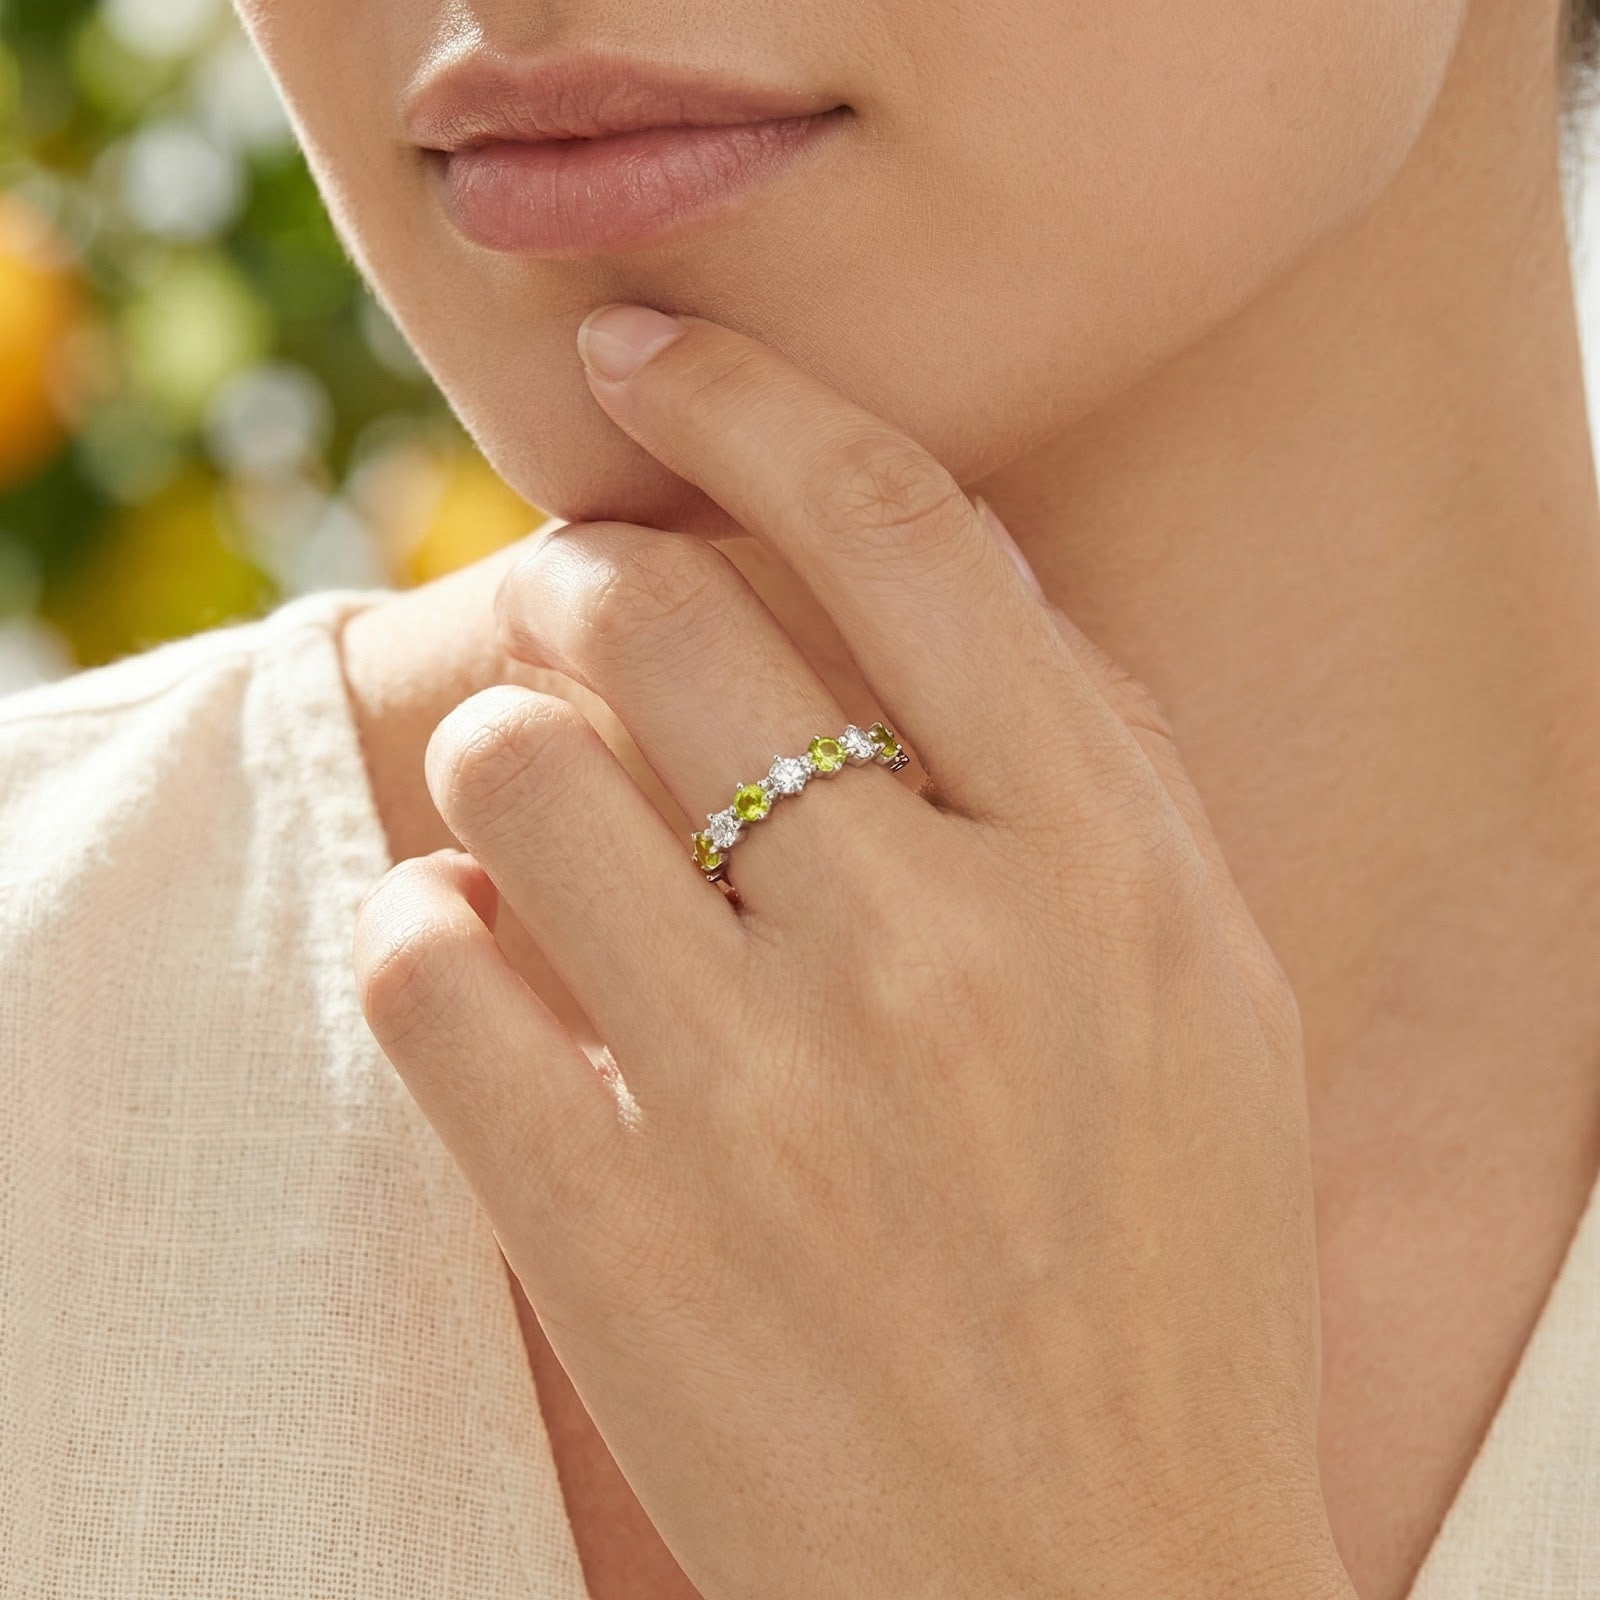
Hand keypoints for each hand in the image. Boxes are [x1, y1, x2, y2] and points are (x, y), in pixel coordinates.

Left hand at [352, 305, 1353, 1599]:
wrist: (1098, 1583)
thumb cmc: (1165, 1272)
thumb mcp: (1210, 994)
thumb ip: (1098, 768)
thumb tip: (943, 571)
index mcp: (1105, 869)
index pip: (905, 531)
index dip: (754, 399)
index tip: (650, 354)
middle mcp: (936, 947)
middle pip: (656, 615)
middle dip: (584, 594)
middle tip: (578, 636)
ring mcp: (762, 1091)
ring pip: (508, 767)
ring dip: (498, 767)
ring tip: (542, 832)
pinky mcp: (612, 1228)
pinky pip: (423, 960)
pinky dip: (430, 934)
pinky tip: (493, 976)